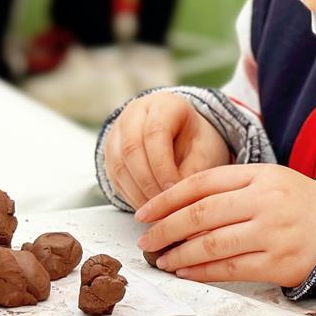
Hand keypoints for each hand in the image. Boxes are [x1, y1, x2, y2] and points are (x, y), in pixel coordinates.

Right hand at [104, 92, 231, 208]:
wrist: (184, 137)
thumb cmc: (197, 142)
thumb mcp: (205, 152)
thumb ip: (193, 172)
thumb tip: (175, 200)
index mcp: (164, 104)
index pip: (155, 132)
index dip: (163, 165)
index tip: (174, 189)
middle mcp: (135, 113)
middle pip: (131, 148)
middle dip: (147, 182)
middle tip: (163, 206)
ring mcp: (118, 131)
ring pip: (118, 163)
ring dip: (136, 192)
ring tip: (156, 211)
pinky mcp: (111, 151)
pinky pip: (113, 175)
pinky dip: (129, 195)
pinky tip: (146, 207)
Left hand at [134, 164, 315, 287]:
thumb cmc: (298, 203)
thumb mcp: (269, 180)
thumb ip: (230, 187)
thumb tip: (177, 208)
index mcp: (259, 175)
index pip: (202, 183)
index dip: (167, 198)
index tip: (144, 213)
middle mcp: (265, 201)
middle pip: (201, 215)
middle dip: (165, 229)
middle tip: (145, 241)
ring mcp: (273, 233)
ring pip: (212, 245)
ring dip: (180, 255)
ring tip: (162, 260)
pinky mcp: (279, 263)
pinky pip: (231, 270)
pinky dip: (203, 273)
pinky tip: (186, 272)